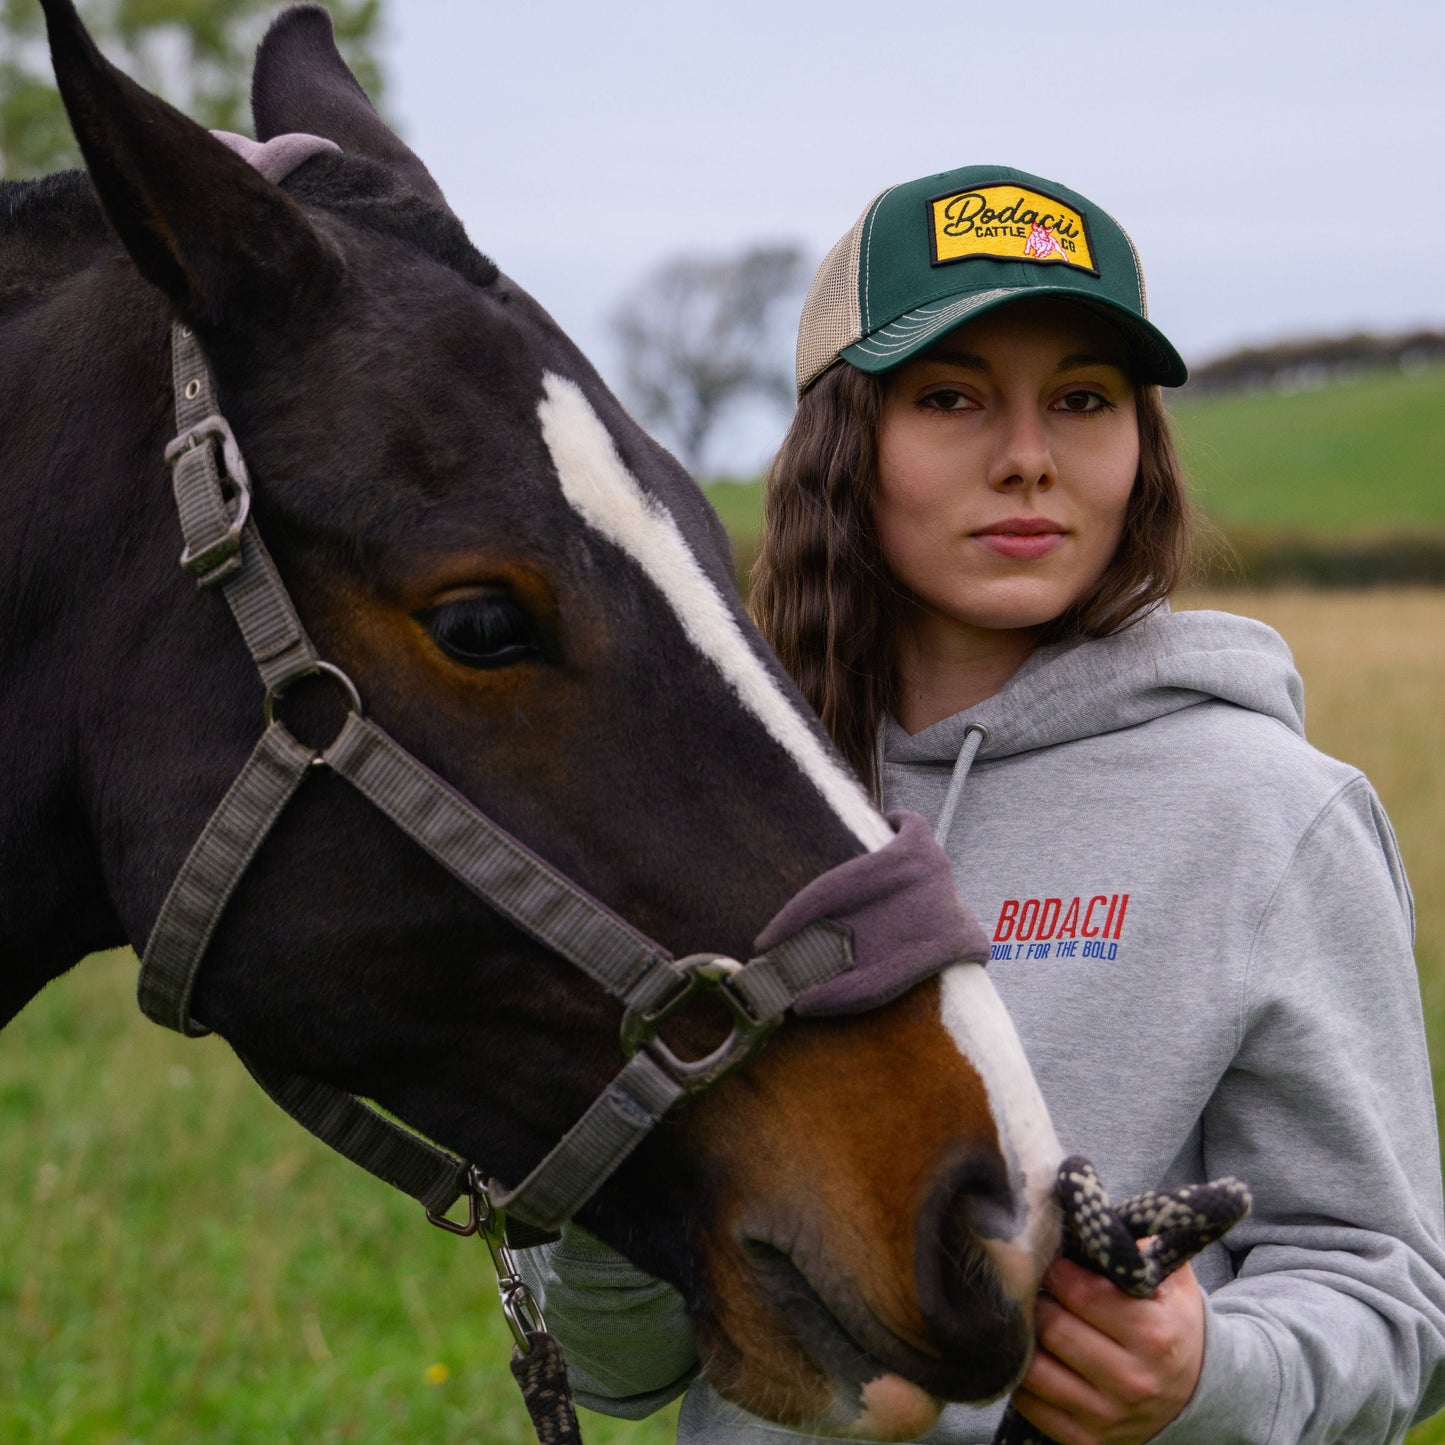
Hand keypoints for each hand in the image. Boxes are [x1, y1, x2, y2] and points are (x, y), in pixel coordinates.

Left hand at [1010, 1256, 1204, 1444]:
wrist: (1199, 1392)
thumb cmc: (1173, 1320)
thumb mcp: (1171, 1278)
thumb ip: (1136, 1242)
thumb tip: (1090, 1209)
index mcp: (1155, 1334)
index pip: (1082, 1293)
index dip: (1056, 1268)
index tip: (1049, 1256)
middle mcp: (1133, 1381)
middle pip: (1053, 1328)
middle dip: (1035, 1298)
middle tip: (1028, 1282)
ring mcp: (1109, 1417)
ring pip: (1035, 1370)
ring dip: (1022, 1337)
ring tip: (1024, 1315)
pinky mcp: (1087, 1442)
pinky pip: (1032, 1406)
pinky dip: (1020, 1377)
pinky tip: (1027, 1352)